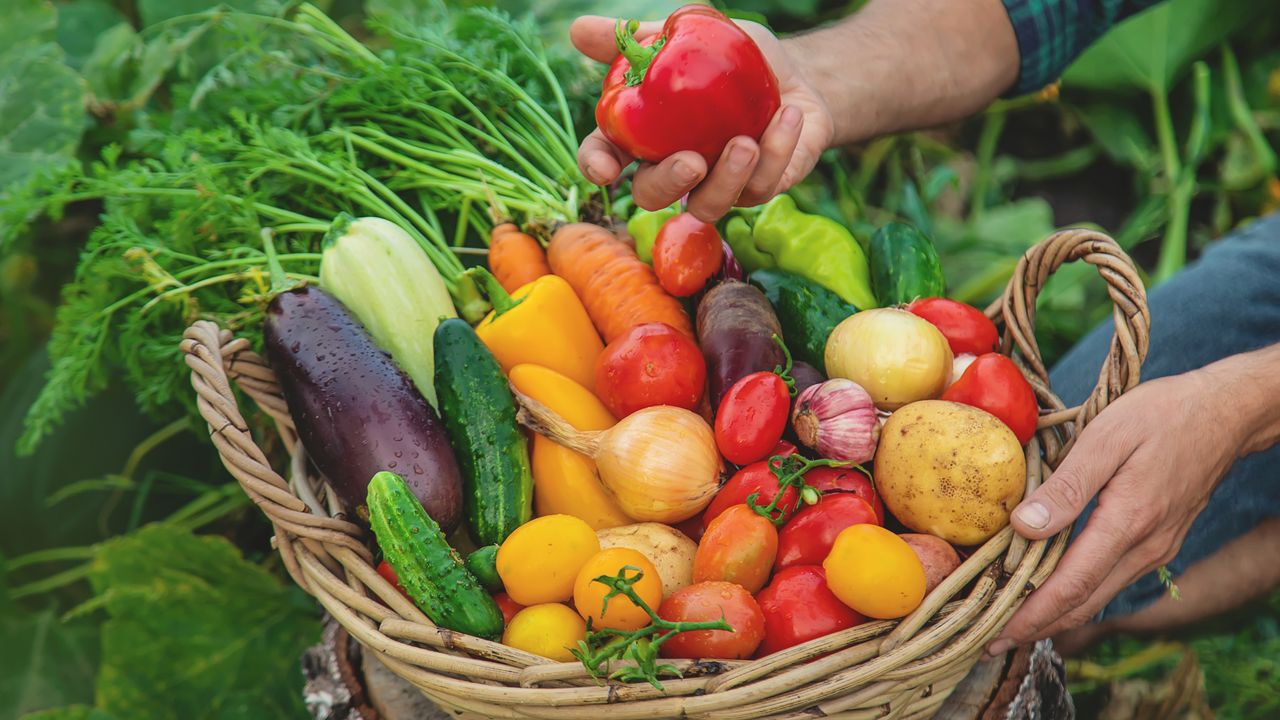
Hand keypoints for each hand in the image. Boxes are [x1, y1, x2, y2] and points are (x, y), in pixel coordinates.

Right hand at [570, 15, 832, 222]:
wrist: (790, 73)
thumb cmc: (727, 60)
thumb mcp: (685, 36)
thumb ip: (636, 38)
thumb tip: (576, 30)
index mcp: (644, 137)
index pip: (605, 156)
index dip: (597, 166)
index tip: (604, 170)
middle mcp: (675, 169)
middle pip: (652, 195)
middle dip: (668, 183)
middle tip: (691, 160)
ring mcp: (716, 184)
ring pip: (707, 206)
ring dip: (726, 180)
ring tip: (746, 143)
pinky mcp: (760, 187)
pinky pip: (763, 185)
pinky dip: (776, 152)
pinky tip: (788, 117)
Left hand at [987, 368, 1244, 654]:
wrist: (1223, 413)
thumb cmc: (1161, 415)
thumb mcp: (1106, 438)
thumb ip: (1066, 486)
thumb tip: (1023, 528)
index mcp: (1128, 522)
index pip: (1071, 585)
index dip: (1031, 614)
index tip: (995, 634)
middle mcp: (1145, 546)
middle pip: (1083, 603)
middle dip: (1036, 627)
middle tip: (991, 643)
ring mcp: (1154, 547)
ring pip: (1098, 595)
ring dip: (1055, 615)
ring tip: (1012, 624)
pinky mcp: (1156, 541)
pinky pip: (1110, 579)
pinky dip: (1077, 593)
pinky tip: (1050, 592)